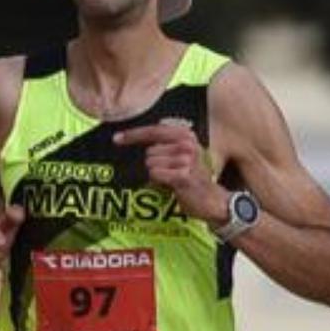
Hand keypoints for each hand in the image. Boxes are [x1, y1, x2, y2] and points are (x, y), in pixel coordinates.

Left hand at [113, 120, 229, 224]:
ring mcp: (186, 158)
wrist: (213, 200)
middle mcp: (187, 144)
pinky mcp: (183, 175)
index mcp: (186, 135)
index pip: (154, 130)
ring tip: (172, 180)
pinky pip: (155, 174)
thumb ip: (163, 146)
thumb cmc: (193, 179)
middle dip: (153, 164)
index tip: (116, 138)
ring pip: (151, 164)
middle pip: (150, 151)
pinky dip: (158, 182)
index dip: (133, 134)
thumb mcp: (182, 156)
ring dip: (157, 175)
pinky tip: (172, 185)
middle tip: (169, 173)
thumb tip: (131, 140)